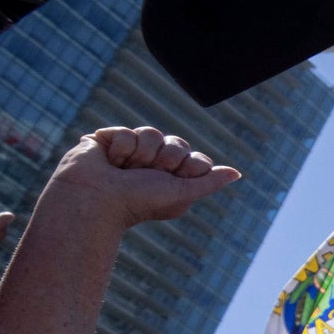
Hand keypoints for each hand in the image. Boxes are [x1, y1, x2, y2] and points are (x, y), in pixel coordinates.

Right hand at [37, 127, 241, 232]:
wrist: (96, 199)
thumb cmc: (138, 202)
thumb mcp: (181, 194)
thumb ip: (208, 181)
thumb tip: (236, 173)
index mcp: (173, 179)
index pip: (196, 158)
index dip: (188, 166)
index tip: (173, 179)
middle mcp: (154, 164)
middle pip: (177, 143)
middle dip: (164, 159)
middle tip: (145, 175)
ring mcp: (131, 151)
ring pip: (152, 132)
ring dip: (140, 154)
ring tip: (125, 170)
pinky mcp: (108, 140)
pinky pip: (126, 131)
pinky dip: (119, 148)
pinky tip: (109, 162)